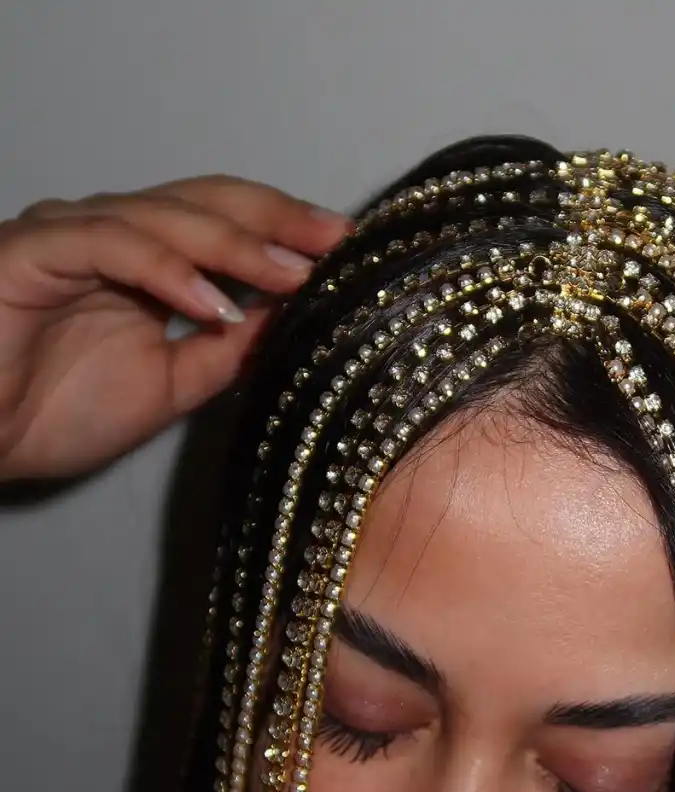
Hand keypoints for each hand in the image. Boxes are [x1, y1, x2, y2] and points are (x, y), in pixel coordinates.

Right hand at [0, 175, 351, 480]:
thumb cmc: (50, 415)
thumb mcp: (169, 388)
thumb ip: (225, 352)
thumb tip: (290, 321)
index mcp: (146, 264)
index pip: (228, 226)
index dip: (286, 234)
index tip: (348, 256)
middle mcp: (113, 236)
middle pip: (207, 203)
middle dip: (277, 220)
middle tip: (337, 241)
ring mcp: (74, 235)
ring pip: (166, 217)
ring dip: (235, 246)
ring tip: (292, 274)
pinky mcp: (36, 249)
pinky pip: (110, 243)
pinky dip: (166, 270)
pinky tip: (213, 301)